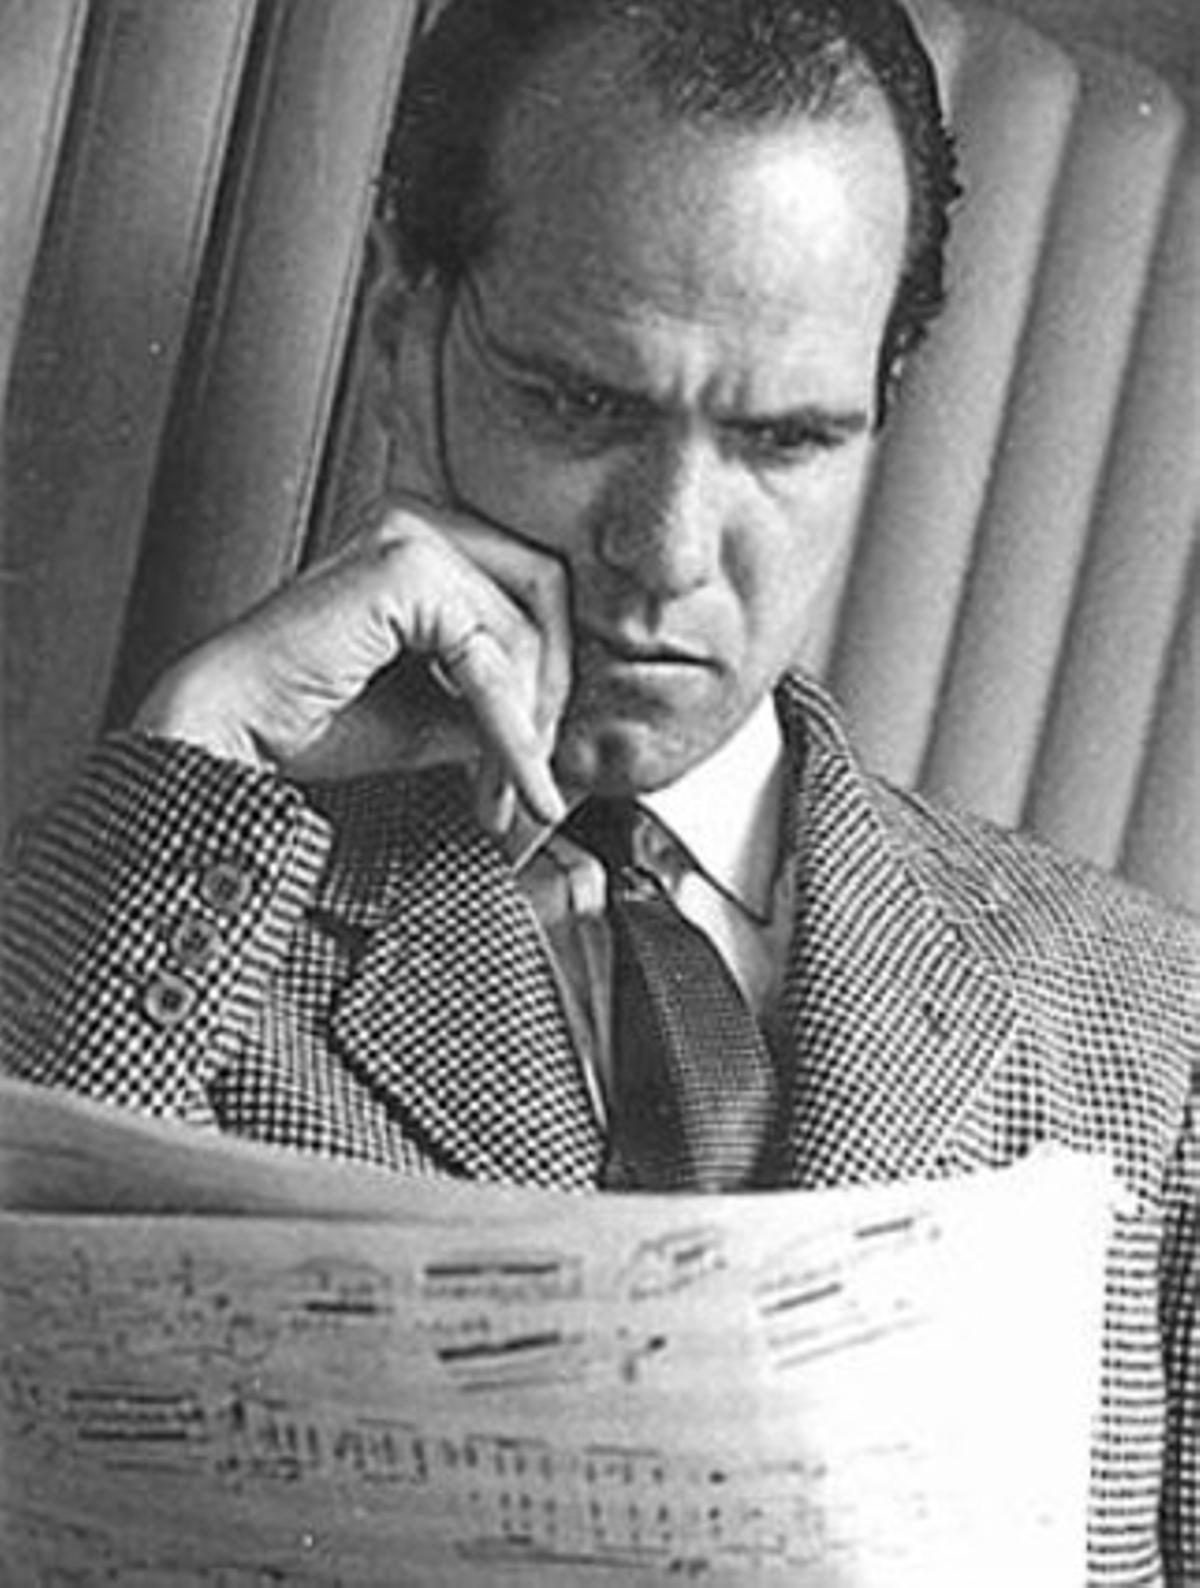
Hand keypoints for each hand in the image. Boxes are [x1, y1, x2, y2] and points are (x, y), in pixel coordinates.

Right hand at [134, 280, 569, 829]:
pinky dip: (504, 720)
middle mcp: (419, 522)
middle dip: (550, 697)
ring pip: (528, 625)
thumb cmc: (311, 719)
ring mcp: (408, 533)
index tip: (536, 766)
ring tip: (504, 788)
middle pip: (546, 597)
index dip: (546, 682)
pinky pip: (491, 650)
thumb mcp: (438, 713)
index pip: (534, 593)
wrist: (232, 733)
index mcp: (426, 542)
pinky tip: (492, 773)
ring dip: (528, 719)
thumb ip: (501, 701)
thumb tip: (563, 728)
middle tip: (533, 778)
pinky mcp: (401, 566)